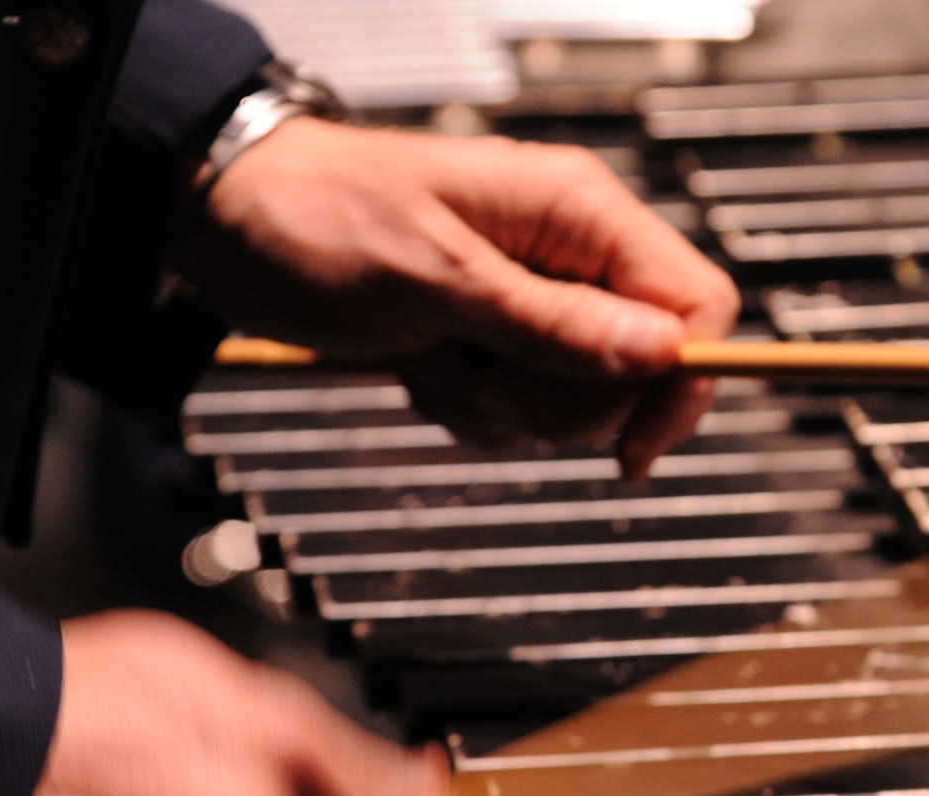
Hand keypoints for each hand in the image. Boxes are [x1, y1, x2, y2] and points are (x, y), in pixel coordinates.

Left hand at [177, 119, 740, 477]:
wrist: (232, 219)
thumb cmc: (324, 220)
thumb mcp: (440, 280)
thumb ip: (555, 323)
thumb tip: (661, 352)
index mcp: (578, 214)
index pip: (696, 307)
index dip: (680, 385)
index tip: (632, 448)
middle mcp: (572, 254)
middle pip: (639, 371)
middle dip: (560, 403)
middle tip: (481, 375)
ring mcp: (537, 297)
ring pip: (577, 401)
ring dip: (502, 406)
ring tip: (433, 359)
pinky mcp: (500, 335)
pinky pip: (523, 407)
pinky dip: (472, 406)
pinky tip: (421, 367)